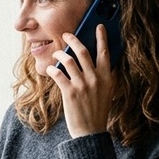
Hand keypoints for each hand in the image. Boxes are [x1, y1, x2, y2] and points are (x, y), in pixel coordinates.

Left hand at [47, 23, 114, 137]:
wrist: (90, 132)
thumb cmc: (97, 111)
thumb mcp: (107, 92)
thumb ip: (104, 76)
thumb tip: (97, 61)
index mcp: (108, 78)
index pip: (105, 52)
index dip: (101, 37)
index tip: (98, 26)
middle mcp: (96, 79)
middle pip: (83, 51)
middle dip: (73, 40)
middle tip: (67, 35)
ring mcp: (83, 85)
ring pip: (69, 60)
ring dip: (60, 54)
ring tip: (57, 53)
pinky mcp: (70, 93)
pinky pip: (58, 74)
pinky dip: (52, 69)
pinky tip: (50, 69)